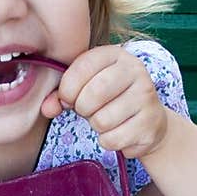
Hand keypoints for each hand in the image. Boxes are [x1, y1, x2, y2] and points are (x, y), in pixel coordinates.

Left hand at [40, 46, 167, 163]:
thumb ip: (63, 94)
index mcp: (116, 54)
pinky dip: (108, 141)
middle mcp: (135, 70)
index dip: (68, 88)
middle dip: (82, 109)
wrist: (149, 120)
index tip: (68, 99)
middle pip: (93, 94)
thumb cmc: (110, 99)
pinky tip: (118, 132)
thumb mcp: (86, 87)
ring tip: (107, 119)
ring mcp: (146, 97)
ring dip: (97, 126)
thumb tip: (47, 108)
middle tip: (88, 111)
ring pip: (102, 121)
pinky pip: (112, 139)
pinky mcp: (150, 123)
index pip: (83, 66)